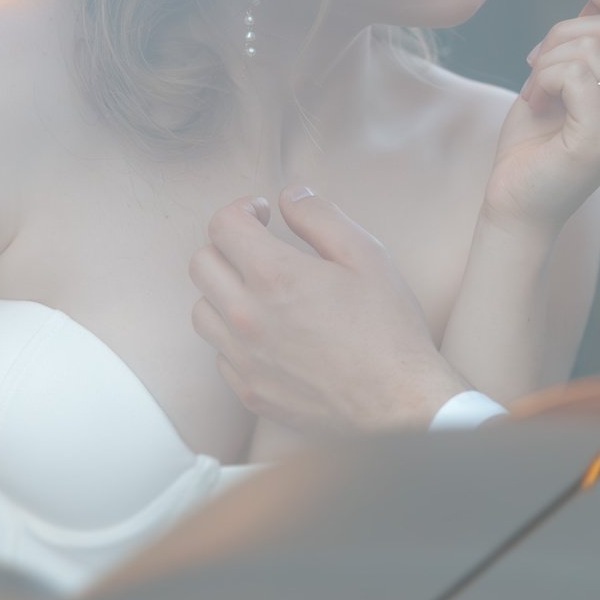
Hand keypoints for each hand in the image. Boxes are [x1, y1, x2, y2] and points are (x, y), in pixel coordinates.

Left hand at [189, 188, 467, 432]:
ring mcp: (243, 358)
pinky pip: (220, 354)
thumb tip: (290, 196)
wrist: (397, 402)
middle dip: (227, 245)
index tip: (262, 214)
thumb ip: (321, 218)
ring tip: (259, 291)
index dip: (241, 209)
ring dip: (223, 291)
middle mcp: (247, 316)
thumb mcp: (367, 256)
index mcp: (274, 276)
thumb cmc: (388, 329)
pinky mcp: (249, 391)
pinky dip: (234, 336)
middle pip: (202, 264)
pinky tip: (268, 333)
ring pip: (202, 310)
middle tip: (258, 247)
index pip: (222, 226)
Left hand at [484, 0, 599, 233]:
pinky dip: (543, 77)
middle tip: (537, 64)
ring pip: (591, 47)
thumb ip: (587, 44)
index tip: (591, 1)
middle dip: (562, 32)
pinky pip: (574, 74)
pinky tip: (534, 100)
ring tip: (535, 89)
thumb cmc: (536, 143)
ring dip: (547, 59)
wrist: (516, 203)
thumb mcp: (565, 79)